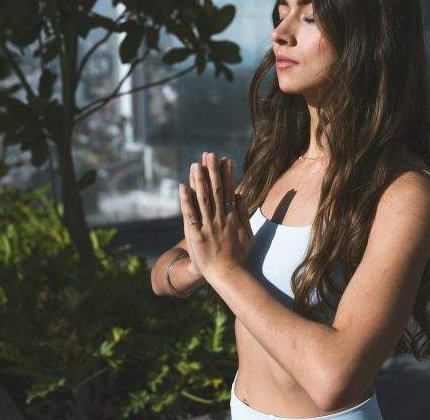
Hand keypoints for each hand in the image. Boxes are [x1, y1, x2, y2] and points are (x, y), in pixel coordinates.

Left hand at [179, 151, 253, 278]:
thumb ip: (244, 214)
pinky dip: (186, 200)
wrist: (227, 275)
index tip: (225, 159)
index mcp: (232, 217)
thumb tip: (241, 195)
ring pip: (202, 199)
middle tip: (209, 154)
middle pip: (216, 190)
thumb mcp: (247, 234)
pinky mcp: (196, 234)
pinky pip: (190, 214)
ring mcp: (208, 226)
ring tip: (195, 164)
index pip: (229, 191)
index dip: (226, 175)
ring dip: (199, 180)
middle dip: (212, 171)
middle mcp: (220, 218)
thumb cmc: (238, 256)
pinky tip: (182, 187)